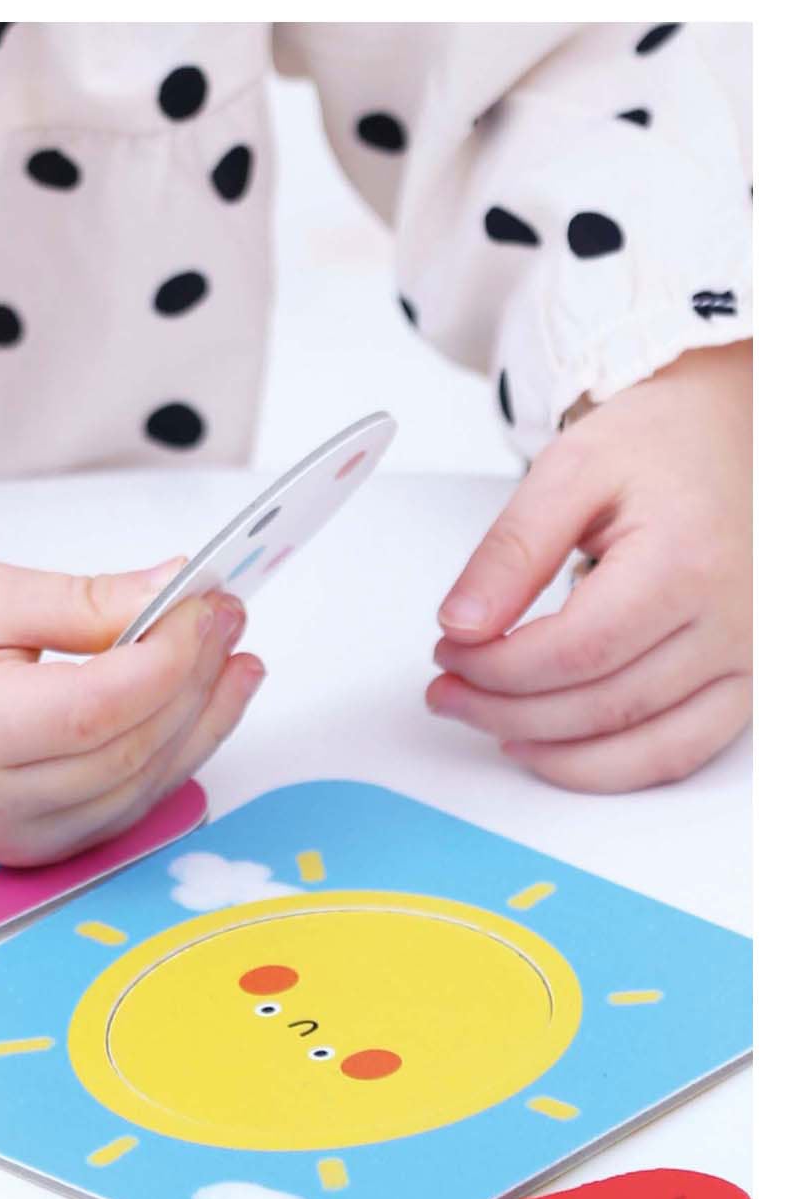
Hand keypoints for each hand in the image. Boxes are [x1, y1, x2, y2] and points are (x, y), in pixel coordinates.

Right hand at [0, 560, 263, 865]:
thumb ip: (86, 601)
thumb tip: (177, 590)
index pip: (95, 708)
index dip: (166, 658)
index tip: (206, 603)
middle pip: (127, 752)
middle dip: (194, 682)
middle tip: (229, 617)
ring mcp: (15, 837)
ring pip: (140, 788)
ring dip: (201, 723)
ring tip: (234, 658)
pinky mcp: (35, 847)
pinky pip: (127, 807)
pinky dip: (173, 757)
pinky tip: (204, 707)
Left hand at [426, 340, 751, 791]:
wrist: (735, 430)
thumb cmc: (661, 444)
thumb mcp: (570, 471)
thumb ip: (510, 551)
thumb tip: (460, 625)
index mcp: (687, 560)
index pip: (574, 651)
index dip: (496, 668)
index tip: (447, 652)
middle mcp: (735, 620)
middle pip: (601, 706)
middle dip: (504, 710)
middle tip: (447, 691)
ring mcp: (751, 658)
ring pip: (640, 748)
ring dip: (547, 750)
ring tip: (484, 721)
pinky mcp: (751, 681)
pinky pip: (678, 755)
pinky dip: (605, 768)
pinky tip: (546, 747)